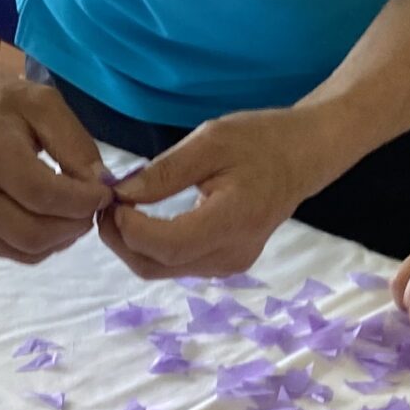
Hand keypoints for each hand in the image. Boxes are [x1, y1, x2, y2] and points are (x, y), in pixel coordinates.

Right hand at [0, 64, 115, 263]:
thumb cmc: (0, 105)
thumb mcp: (45, 105)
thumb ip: (77, 146)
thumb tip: (100, 187)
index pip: (43, 196)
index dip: (83, 202)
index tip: (105, 193)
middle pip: (33, 234)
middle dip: (75, 226)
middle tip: (92, 208)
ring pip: (25, 251)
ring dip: (61, 238)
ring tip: (72, 212)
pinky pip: (13, 253)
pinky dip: (40, 243)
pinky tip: (45, 216)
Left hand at [101, 109, 336, 280]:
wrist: (302, 157)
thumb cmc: (260, 141)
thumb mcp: (210, 141)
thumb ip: (165, 172)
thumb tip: (121, 194)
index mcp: (232, 221)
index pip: (166, 245)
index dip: (129, 228)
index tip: (112, 199)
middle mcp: (231, 254)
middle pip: (156, 265)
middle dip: (121, 239)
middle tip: (106, 205)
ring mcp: (229, 265)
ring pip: (161, 269)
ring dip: (132, 245)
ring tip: (120, 209)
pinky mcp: (224, 265)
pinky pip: (175, 265)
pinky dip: (150, 246)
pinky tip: (142, 219)